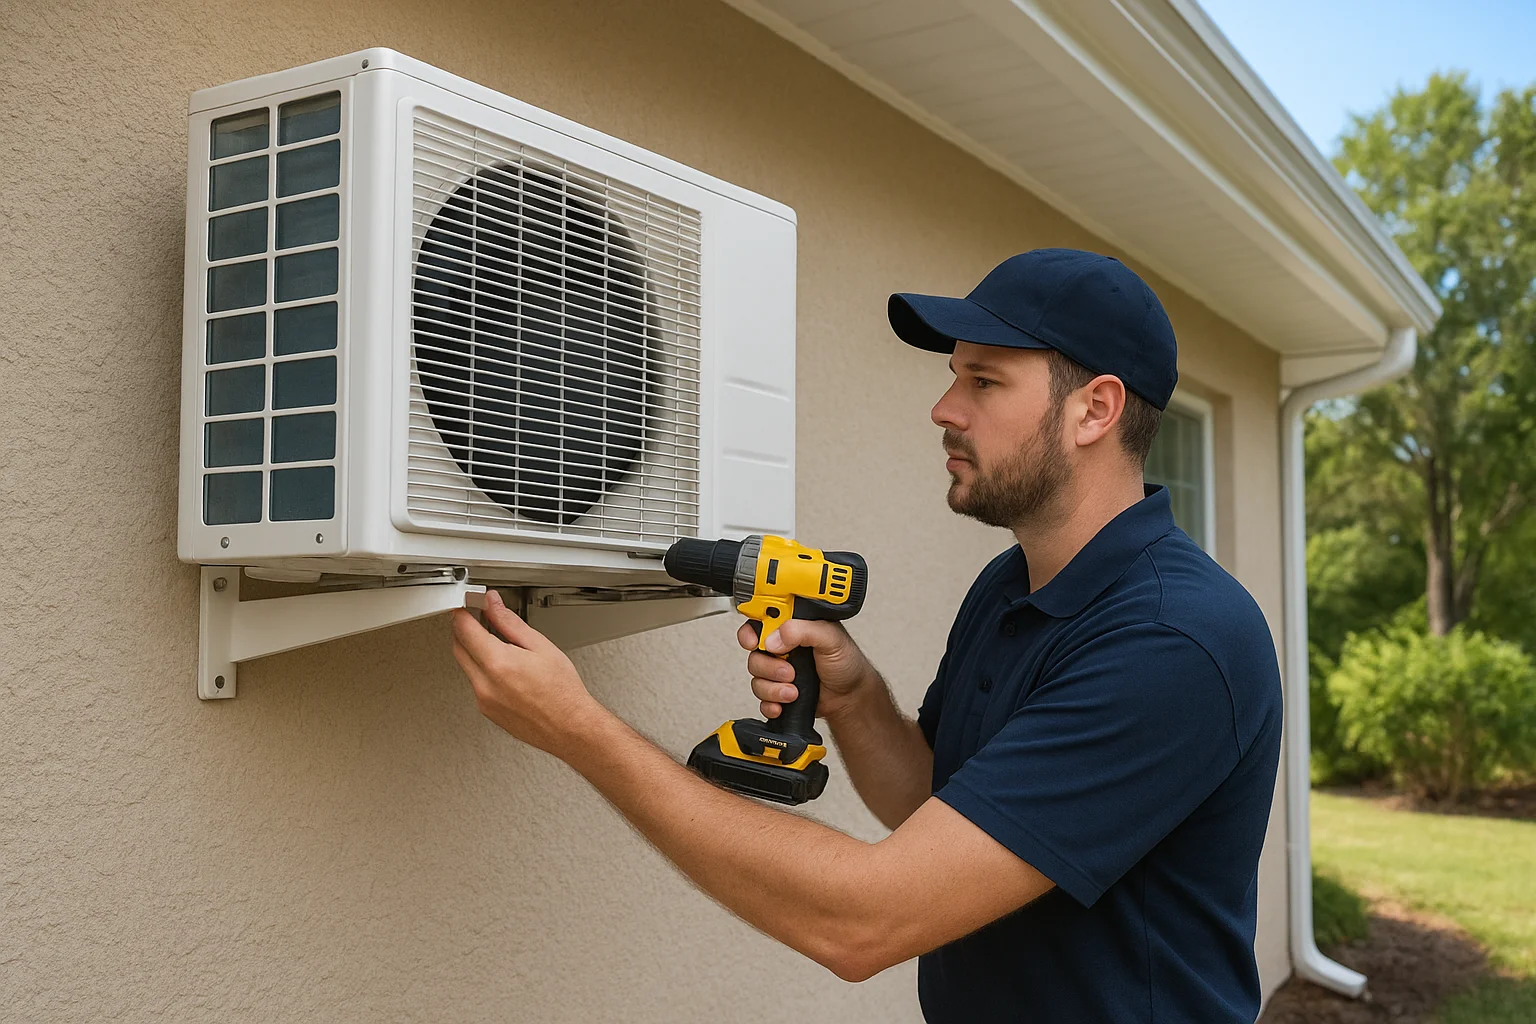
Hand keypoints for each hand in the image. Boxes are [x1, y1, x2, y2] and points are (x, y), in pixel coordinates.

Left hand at [451, 589, 601, 755]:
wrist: (569, 727)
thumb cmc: (562, 691)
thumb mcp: (540, 646)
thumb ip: (510, 622)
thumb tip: (493, 604)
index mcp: (498, 663)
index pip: (464, 629)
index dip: (463, 612)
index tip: (467, 605)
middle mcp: (485, 684)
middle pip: (459, 647)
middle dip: (465, 630)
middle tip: (479, 619)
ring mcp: (483, 700)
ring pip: (466, 666)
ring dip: (474, 651)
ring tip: (500, 645)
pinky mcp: (486, 711)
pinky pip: (475, 684)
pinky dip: (483, 671)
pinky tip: (505, 669)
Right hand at [739, 618, 873, 723]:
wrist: (851, 696)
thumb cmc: (847, 663)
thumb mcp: (831, 638)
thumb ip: (803, 630)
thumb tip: (774, 638)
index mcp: (792, 626)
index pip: (761, 621)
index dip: (751, 632)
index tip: (754, 642)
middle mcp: (782, 646)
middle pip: (754, 653)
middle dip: (768, 667)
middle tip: (788, 671)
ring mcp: (778, 669)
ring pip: (756, 678)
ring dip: (773, 688)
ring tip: (794, 690)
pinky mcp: (778, 690)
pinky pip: (760, 698)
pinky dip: (770, 703)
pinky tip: (784, 703)